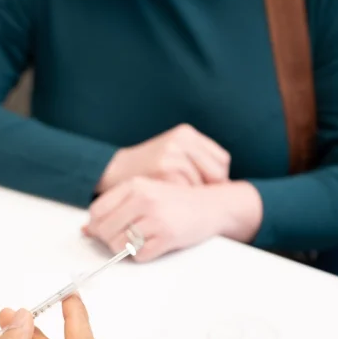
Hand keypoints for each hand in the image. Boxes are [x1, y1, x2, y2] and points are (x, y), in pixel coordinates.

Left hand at [86, 177, 262, 261]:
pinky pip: (140, 255)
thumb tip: (86, 230)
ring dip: (126, 250)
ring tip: (140, 240)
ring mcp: (156, 217)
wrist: (212, 206)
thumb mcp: (143, 195)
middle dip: (110, 240)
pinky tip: (154, 244)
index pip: (97, 210)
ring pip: (119, 245)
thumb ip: (115, 209)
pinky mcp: (167, 236)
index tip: (104, 230)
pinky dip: (143, 255)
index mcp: (134, 185)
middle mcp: (144, 199)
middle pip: (105, 230)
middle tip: (124, 239)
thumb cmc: (174, 202)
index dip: (96, 225)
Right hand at [98, 124, 230, 192]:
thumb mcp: (170, 152)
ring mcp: (172, 156)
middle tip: (199, 201)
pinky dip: (182, 201)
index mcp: (185, 134)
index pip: (221, 160)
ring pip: (202, 184)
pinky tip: (173, 204)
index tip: (208, 191)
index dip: (218, 179)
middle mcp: (181, 141)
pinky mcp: (163, 172)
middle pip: (216, 173)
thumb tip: (226, 184)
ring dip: (195, 197)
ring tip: (183, 203)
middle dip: (210, 190)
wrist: (111, 170)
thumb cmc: (144, 167)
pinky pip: (186, 192)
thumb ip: (194, 161)